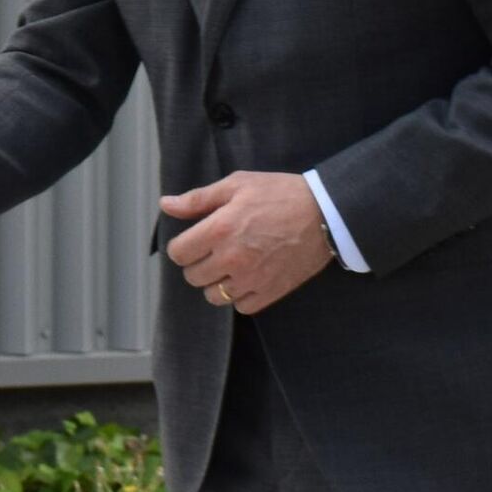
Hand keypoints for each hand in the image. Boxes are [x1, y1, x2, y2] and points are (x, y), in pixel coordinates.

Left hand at [161, 170, 334, 314]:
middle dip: (197, 264)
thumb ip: (197, 199)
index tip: (194, 241)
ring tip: (229, 266)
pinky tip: (247, 277)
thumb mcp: (237, 185)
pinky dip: (240, 296)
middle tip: (213, 251)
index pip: (178, 254)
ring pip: (214, 296)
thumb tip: (165, 205)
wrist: (326, 213)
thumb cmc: (279, 194)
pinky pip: (241, 306)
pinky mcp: (271, 292)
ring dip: (216, 283)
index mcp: (219, 229)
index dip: (182, 247)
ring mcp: (252, 278)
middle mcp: (232, 258)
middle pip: (193, 277)